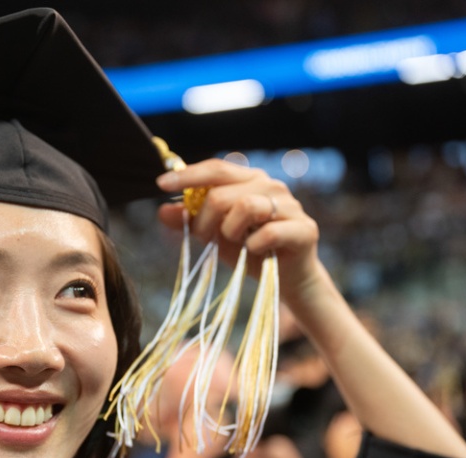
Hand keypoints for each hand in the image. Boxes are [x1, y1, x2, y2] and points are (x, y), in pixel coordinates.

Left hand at [155, 159, 321, 307]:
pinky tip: (255, 252)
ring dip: (230, 231)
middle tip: (202, 237)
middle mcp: (270, 185)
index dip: (187, 175)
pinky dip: (253, 246)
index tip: (161, 184)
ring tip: (236, 243)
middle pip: (223, 192)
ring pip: (246, 206)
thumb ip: (192, 221)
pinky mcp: (304, 228)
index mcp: (249, 180)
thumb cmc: (249, 252)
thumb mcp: (214, 236)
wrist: (287, 281)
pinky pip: (268, 233)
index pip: (216, 168)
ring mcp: (290, 205)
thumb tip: (163, 210)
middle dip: (204, 218)